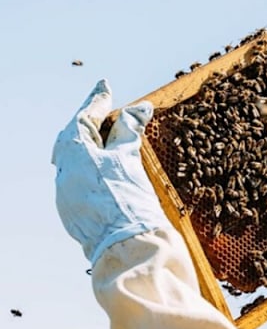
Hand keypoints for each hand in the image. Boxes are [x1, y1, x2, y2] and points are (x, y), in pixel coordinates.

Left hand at [51, 80, 171, 264]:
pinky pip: (81, 176)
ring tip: (112, 137)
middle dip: (92, 122)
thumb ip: (130, 130)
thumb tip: (140, 107)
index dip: (97, 100)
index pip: (84, 117)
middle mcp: (64, 171)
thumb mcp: (129, 158)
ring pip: (77, 158)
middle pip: (75, 137)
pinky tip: (107, 167)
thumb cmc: (127, 198)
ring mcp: (66, 191)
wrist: (127, 243)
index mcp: (73, 153)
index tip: (105, 85)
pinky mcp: (74, 208)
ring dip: (93, 145)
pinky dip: (94, 165)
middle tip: (108, 109)